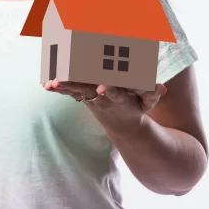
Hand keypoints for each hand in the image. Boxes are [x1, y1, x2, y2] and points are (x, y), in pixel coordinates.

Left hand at [44, 79, 166, 136]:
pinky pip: (70, 93)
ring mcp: (91, 99)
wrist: (123, 126)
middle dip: (74, 86)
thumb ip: (152, 94)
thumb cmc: (136, 108)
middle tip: (59, 82)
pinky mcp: (84, 97)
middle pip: (87, 91)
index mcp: (119, 99)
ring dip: (63, 88)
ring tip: (49, 84)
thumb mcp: (147, 104)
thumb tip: (162, 87)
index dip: (109, 91)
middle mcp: (102, 99)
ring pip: (76, 91)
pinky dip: (59, 89)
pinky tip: (46, 84)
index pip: (114, 94)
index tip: (102, 88)